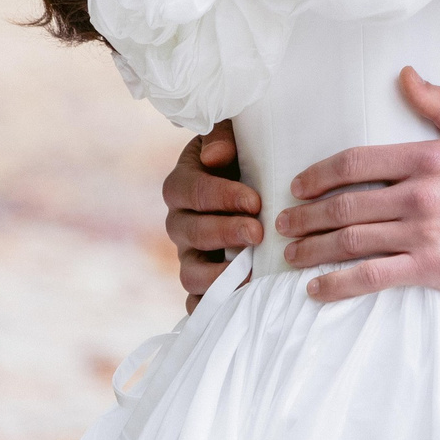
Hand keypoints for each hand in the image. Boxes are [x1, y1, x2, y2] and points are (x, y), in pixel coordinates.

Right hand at [163, 120, 261, 311]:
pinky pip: (197, 302)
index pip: (191, 191)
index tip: (254, 200)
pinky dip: (213, 306)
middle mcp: (180, 222)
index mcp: (182, 185)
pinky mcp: (202, 281)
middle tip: (258, 231)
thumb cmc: (243, 154)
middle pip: (191, 233)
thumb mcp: (232, 134)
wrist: (250, 180)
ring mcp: (189, 255)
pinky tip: (239, 304)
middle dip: (225, 233)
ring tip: (252, 272)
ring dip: (219, 275)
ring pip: (189, 272)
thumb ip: (222, 136)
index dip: (220, 197)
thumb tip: (217, 157)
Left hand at [273, 66, 439, 302]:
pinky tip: (317, 288)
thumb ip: (439, 103)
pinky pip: (372, 276)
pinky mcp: (428, 267)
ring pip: (351, 240)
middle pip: (344, 205)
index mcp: (426, 158)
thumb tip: (405, 75)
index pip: (356, 163)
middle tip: (283, 224)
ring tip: (292, 253)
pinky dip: (339, 283)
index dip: (318, 175)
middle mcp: (417, 194)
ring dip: (313, 248)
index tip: (298, 186)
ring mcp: (421, 233)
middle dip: (306, 216)